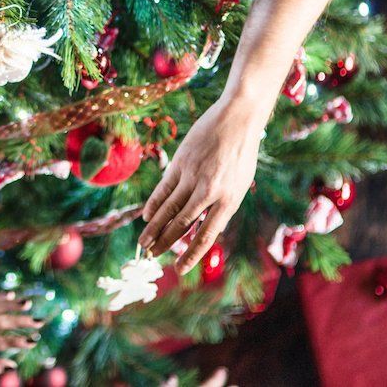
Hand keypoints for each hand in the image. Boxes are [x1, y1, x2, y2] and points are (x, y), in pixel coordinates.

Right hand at [138, 97, 266, 272]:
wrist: (238, 118)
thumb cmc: (242, 153)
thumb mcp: (239, 183)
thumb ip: (221, 204)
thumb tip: (202, 224)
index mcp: (229, 201)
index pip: (206, 235)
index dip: (191, 254)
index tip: (180, 268)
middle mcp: (210, 192)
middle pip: (181, 224)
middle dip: (165, 243)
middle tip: (152, 257)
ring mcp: (193, 176)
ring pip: (169, 208)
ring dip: (154, 228)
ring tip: (144, 243)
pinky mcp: (181, 162)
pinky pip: (164, 188)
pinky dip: (153, 204)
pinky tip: (146, 216)